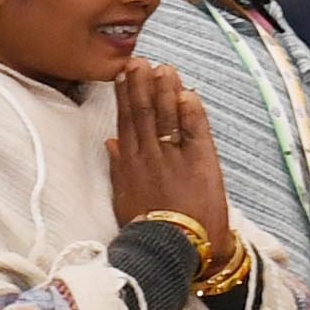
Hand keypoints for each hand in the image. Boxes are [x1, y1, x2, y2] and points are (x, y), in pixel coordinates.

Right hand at [101, 63, 237, 243]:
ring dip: (165, 91)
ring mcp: (174, 158)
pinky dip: (191, 111)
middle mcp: (150, 156)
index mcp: (130, 164)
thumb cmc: (148, 229)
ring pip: (167, 117)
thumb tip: (109, 143)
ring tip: (163, 68)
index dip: (126, 95)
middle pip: (144, 113)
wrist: (173, 249)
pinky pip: (195, 131)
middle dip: (142, 84)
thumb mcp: (124, 198)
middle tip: (139, 60)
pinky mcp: (200, 163)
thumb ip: (118, 166)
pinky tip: (188, 93)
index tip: (124, 74)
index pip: (127, 121)